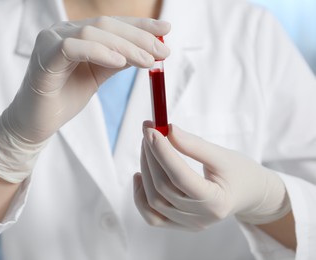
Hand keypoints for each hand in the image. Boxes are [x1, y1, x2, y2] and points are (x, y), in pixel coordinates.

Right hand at [0, 17, 170, 182]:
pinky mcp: (43, 59)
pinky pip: (73, 48)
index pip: (112, 23)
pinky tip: (120, 63)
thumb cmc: (64, 98)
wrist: (36, 123)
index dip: (140, 25)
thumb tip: (147, 50)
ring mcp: (50, 42)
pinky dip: (99, 52)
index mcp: (76, 34)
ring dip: (126, 47)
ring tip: (148, 61)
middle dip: (139, 37)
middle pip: (106, 25)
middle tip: (163, 51)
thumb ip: (118, 60)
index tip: (166, 30)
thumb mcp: (98, 75)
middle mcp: (62, 31)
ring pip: (93, 33)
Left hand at [133, 122, 290, 230]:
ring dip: (144, 170)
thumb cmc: (239, 172)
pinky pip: (152, 216)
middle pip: (163, 188)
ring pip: (153, 201)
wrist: (249, 194)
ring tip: (147, 147)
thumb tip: (167, 130)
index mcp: (217, 202)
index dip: (162, 152)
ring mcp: (189, 224)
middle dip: (151, 156)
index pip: (180, 177)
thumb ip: (194, 145)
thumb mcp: (222, 155)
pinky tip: (140, 175)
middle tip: (148, 131)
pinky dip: (141, 196)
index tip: (151, 130)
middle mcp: (202, 218)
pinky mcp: (179, 225)